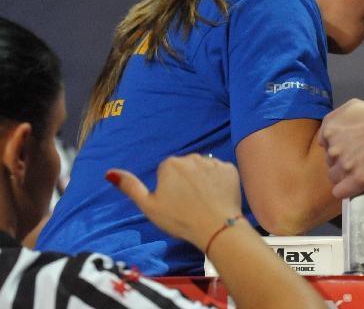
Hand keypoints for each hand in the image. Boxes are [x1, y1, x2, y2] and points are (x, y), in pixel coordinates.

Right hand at [106, 154, 241, 250]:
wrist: (215, 227)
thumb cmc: (179, 219)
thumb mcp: (149, 206)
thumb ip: (130, 187)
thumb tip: (110, 172)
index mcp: (170, 164)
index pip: (166, 172)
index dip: (168, 188)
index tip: (174, 203)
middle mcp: (192, 157)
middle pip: (186, 168)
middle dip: (185, 181)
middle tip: (188, 204)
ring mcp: (213, 162)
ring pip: (204, 169)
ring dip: (202, 181)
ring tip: (203, 202)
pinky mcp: (230, 169)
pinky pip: (221, 173)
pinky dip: (219, 182)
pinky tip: (216, 197)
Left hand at [319, 99, 363, 197]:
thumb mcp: (352, 107)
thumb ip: (334, 120)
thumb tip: (325, 139)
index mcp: (330, 129)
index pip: (325, 146)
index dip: (339, 147)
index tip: (353, 146)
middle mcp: (334, 147)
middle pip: (330, 162)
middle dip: (343, 160)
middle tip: (362, 156)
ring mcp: (346, 164)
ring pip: (335, 177)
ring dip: (346, 175)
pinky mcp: (358, 179)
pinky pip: (340, 192)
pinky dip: (347, 190)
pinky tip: (359, 182)